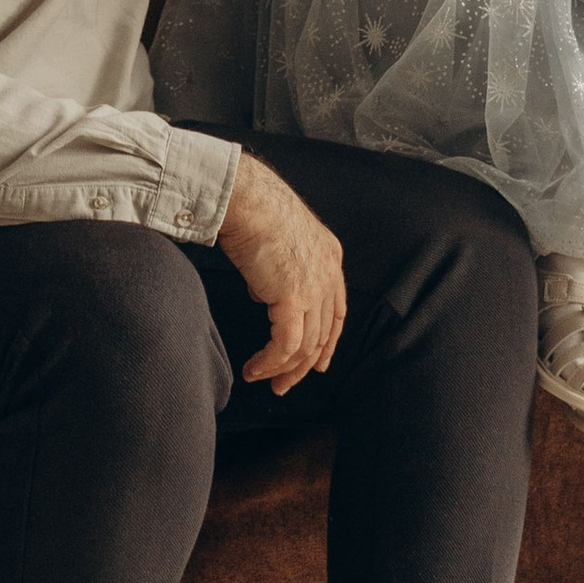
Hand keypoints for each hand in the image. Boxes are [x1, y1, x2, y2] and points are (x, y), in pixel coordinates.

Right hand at [216, 152, 345, 395]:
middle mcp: (328, 274)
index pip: (336, 310)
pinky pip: (285, 345)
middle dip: (303, 364)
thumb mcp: (277, 241)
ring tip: (263, 380)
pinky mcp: (293, 299)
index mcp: (330, 258)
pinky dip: (270, 362)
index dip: (328, 340)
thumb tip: (263, 293)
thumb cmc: (253, 210)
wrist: (246, 199)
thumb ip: (278, 269)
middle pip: (323, 333)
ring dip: (283, 368)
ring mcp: (314, 288)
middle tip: (285, 383)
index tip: (316, 363)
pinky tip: (254, 369)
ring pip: (305, 345)